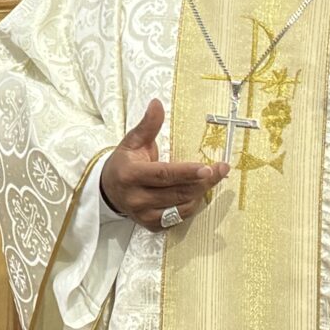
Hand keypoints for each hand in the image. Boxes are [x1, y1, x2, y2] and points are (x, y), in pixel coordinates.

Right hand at [97, 100, 227, 231]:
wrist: (108, 190)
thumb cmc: (125, 162)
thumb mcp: (133, 141)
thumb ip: (148, 125)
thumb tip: (157, 103)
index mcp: (131, 175)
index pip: (163, 174)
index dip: (187, 172)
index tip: (208, 167)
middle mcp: (136, 198)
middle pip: (177, 192)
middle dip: (203, 181)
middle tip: (222, 169)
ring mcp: (143, 215)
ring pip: (181, 207)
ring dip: (200, 193)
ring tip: (210, 178)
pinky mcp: (151, 225)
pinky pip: (178, 218)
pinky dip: (191, 205)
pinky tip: (196, 192)